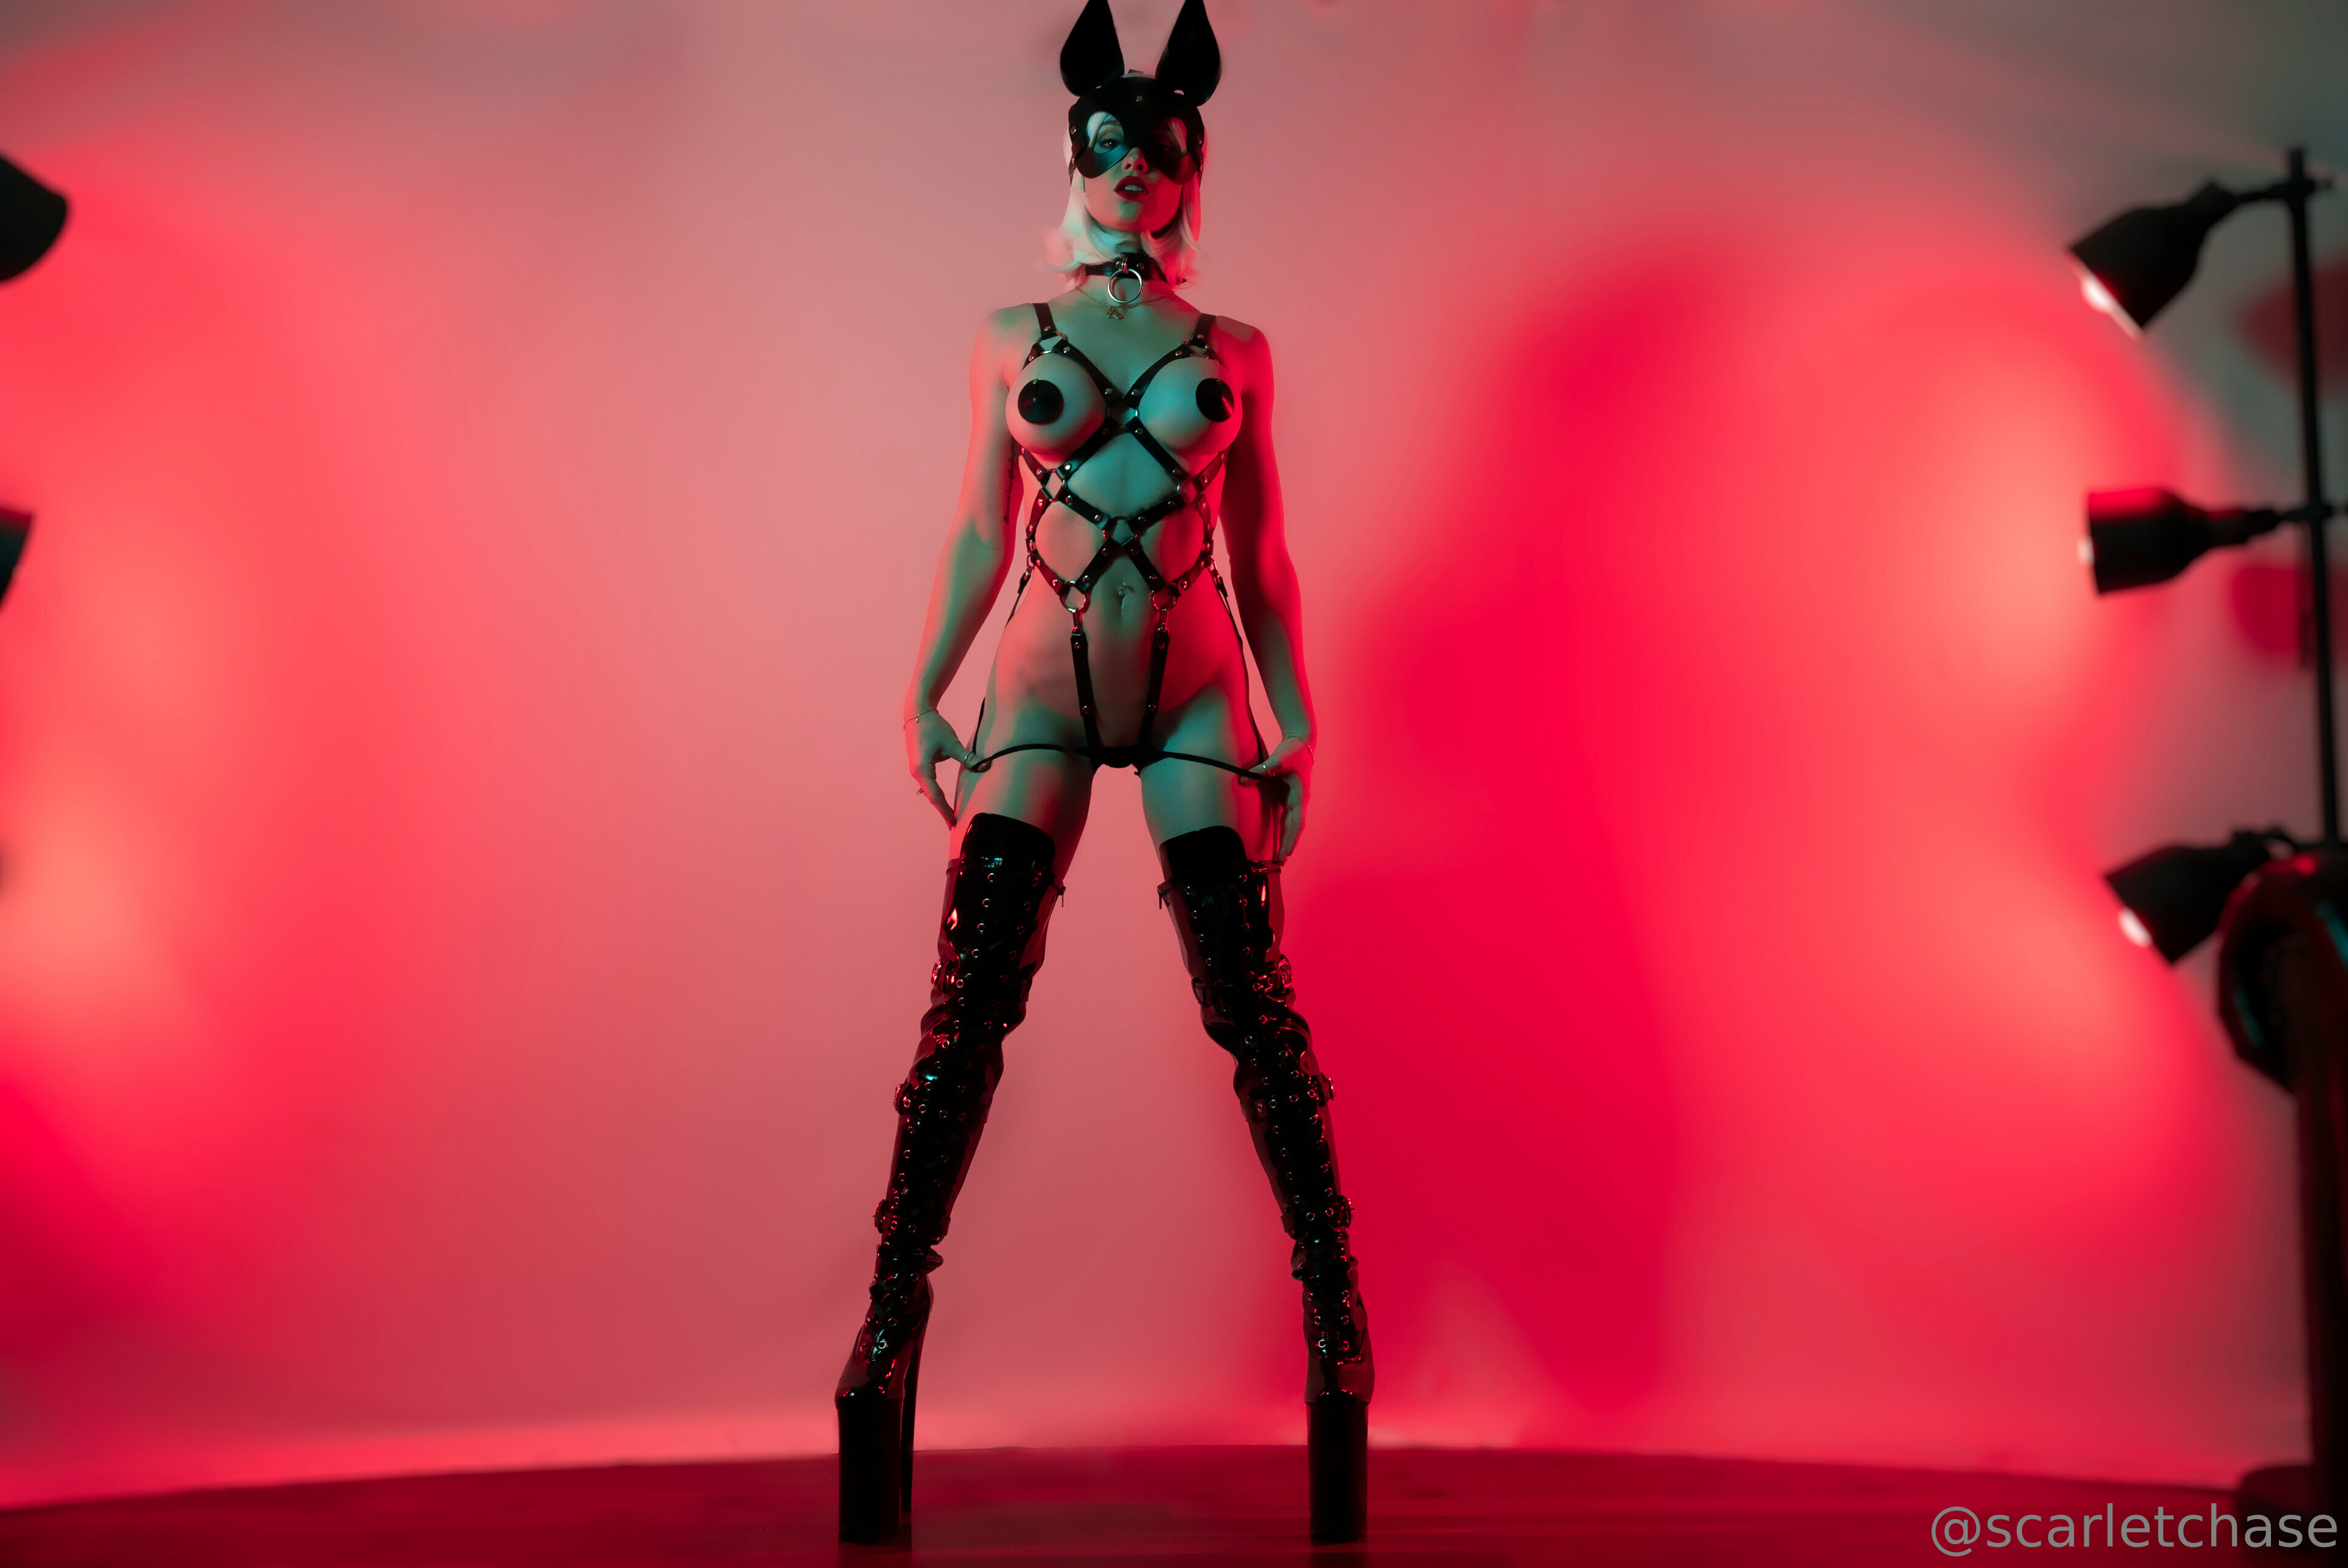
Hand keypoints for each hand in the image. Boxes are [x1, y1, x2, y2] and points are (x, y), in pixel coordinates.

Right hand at [905, 710, 980, 825]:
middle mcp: (916, 772)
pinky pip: (929, 784)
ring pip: (930, 791)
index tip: (953, 823)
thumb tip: (986, 765)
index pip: (936, 796)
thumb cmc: (934, 727)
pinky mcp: (919, 765)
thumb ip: (968, 757)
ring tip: (951, 816)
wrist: (917, 713)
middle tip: (953, 826)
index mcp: (922, 769)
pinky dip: (937, 794)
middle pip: (932, 797)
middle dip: (942, 811)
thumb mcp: (952, 743)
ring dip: (940, 803)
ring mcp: (916, 769)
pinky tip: (944, 802)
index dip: (945, 811)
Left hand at [1246, 736, 1312, 860]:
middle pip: (1295, 827)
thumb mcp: (1278, 758)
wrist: (1302, 743)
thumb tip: (1242, 780)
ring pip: (1292, 825)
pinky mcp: (1290, 798)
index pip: (1296, 821)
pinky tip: (1279, 842)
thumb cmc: (1292, 751)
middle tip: (1281, 862)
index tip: (1286, 852)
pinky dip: (1284, 831)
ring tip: (1281, 858)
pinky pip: (1287, 819)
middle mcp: (1300, 801)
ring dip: (1287, 841)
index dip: (1290, 837)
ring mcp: (1296, 801)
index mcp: (1299, 795)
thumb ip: (1262, 769)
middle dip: (1289, 844)